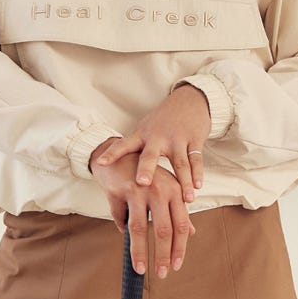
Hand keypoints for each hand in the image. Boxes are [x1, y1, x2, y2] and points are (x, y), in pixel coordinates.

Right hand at [89, 150, 195, 276]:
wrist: (120, 154)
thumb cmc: (147, 175)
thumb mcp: (167, 189)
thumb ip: (178, 210)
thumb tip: (190, 233)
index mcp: (175, 191)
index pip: (181, 225)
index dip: (179, 248)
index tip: (176, 266)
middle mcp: (160, 190)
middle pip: (164, 230)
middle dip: (163, 255)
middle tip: (161, 273)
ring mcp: (140, 190)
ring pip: (140, 228)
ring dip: (140, 252)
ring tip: (141, 269)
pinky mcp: (120, 190)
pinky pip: (120, 218)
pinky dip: (120, 227)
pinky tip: (122, 233)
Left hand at [91, 84, 210, 201]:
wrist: (190, 100)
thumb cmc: (163, 120)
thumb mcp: (146, 130)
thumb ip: (136, 150)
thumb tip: (119, 174)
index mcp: (142, 135)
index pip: (124, 145)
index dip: (112, 154)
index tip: (100, 163)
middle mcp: (158, 137)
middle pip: (151, 155)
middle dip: (146, 169)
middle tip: (142, 183)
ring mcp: (177, 138)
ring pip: (180, 163)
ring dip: (184, 182)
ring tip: (186, 199)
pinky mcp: (194, 139)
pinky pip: (195, 159)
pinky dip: (197, 174)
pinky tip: (197, 186)